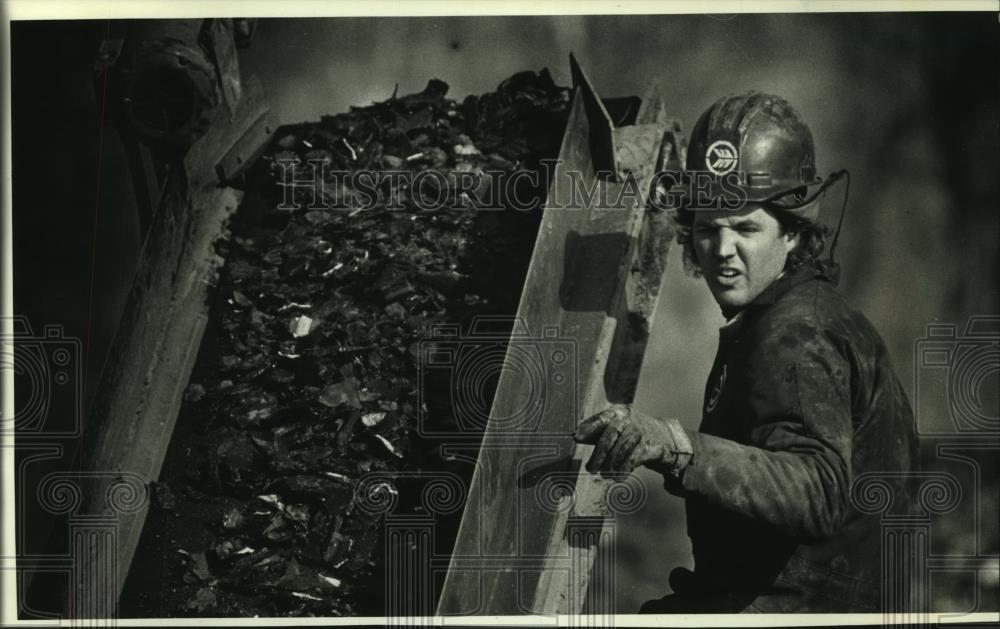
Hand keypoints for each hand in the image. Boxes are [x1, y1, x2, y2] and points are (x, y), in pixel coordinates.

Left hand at [573, 404, 692, 476]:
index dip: (588, 427)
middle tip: (591, 469)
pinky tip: (618, 477)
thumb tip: (575, 436)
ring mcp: (640, 432)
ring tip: (605, 474)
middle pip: (610, 435)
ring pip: (621, 449)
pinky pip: (634, 459)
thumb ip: (595, 432)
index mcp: (617, 413)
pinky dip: (624, 469)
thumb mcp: (614, 429)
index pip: (601, 418)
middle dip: (598, 454)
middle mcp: (629, 419)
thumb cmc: (629, 434)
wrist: (662, 437)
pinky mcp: (650, 446)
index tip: (576, 437)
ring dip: (611, 465)